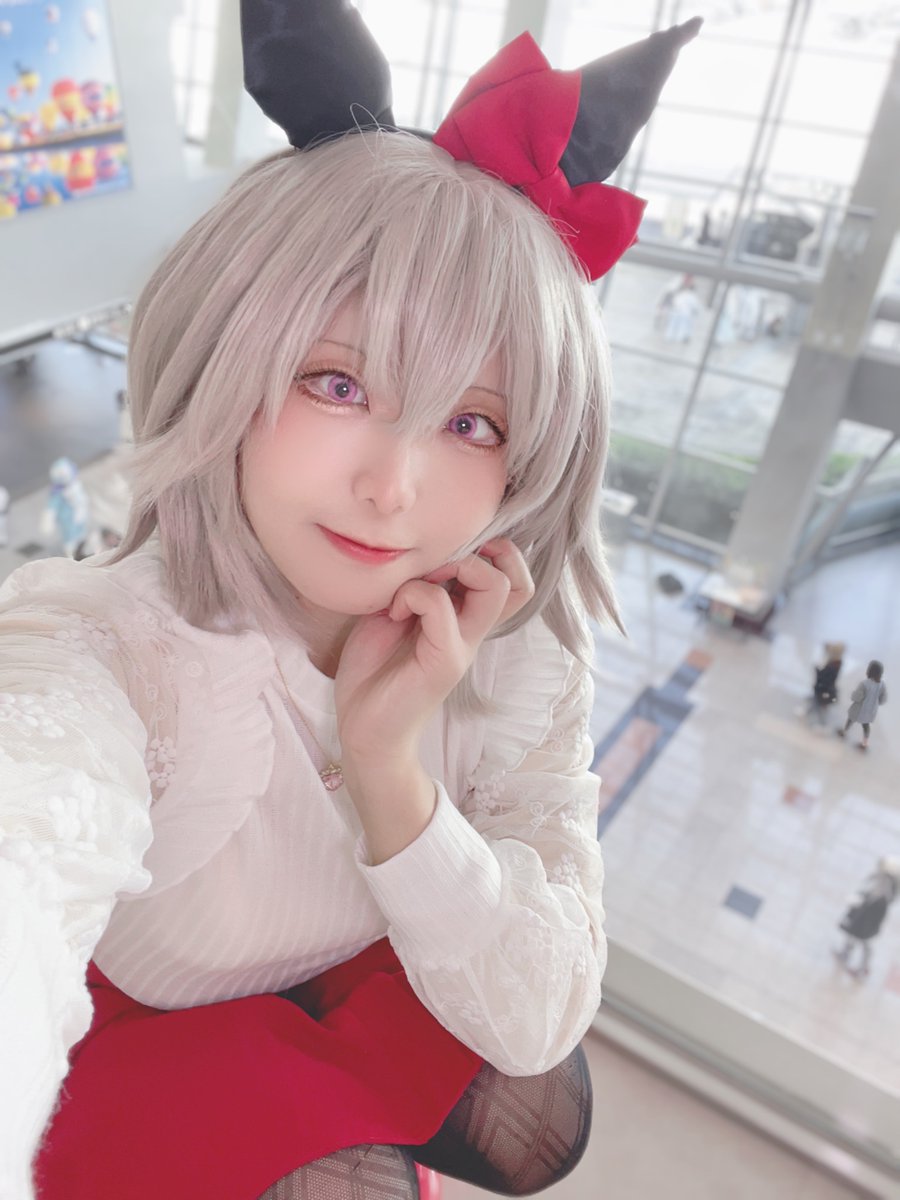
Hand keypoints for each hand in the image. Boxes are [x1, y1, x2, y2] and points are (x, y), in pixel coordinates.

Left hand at [334, 538, 533, 764]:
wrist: (363, 727)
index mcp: (466, 618)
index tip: (447, 551)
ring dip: (456, 566)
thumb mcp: (394, 612)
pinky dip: (412, 594)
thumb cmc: (375, 669)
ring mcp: (463, 647)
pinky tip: (392, 612)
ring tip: (420, 582)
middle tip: (438, 564)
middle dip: (482, 551)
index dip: (493, 550)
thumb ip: (415, 584)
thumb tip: (422, 553)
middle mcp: (473, 631)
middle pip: (517, 580)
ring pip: (496, 587)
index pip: (512, 579)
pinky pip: (440, 606)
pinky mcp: (444, 661)